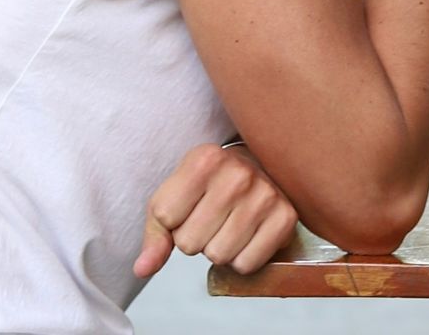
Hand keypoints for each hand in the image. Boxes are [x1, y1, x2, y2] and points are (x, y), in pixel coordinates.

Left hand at [134, 143, 297, 278]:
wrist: (261, 166)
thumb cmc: (211, 184)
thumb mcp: (176, 195)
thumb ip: (156, 233)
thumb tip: (142, 269)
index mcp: (205, 159)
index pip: (166, 218)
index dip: (174, 221)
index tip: (192, 205)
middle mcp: (238, 174)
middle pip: (191, 244)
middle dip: (197, 238)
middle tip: (213, 217)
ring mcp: (266, 195)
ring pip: (218, 256)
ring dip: (219, 249)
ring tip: (230, 225)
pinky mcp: (286, 217)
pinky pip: (247, 264)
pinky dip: (243, 258)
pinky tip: (248, 235)